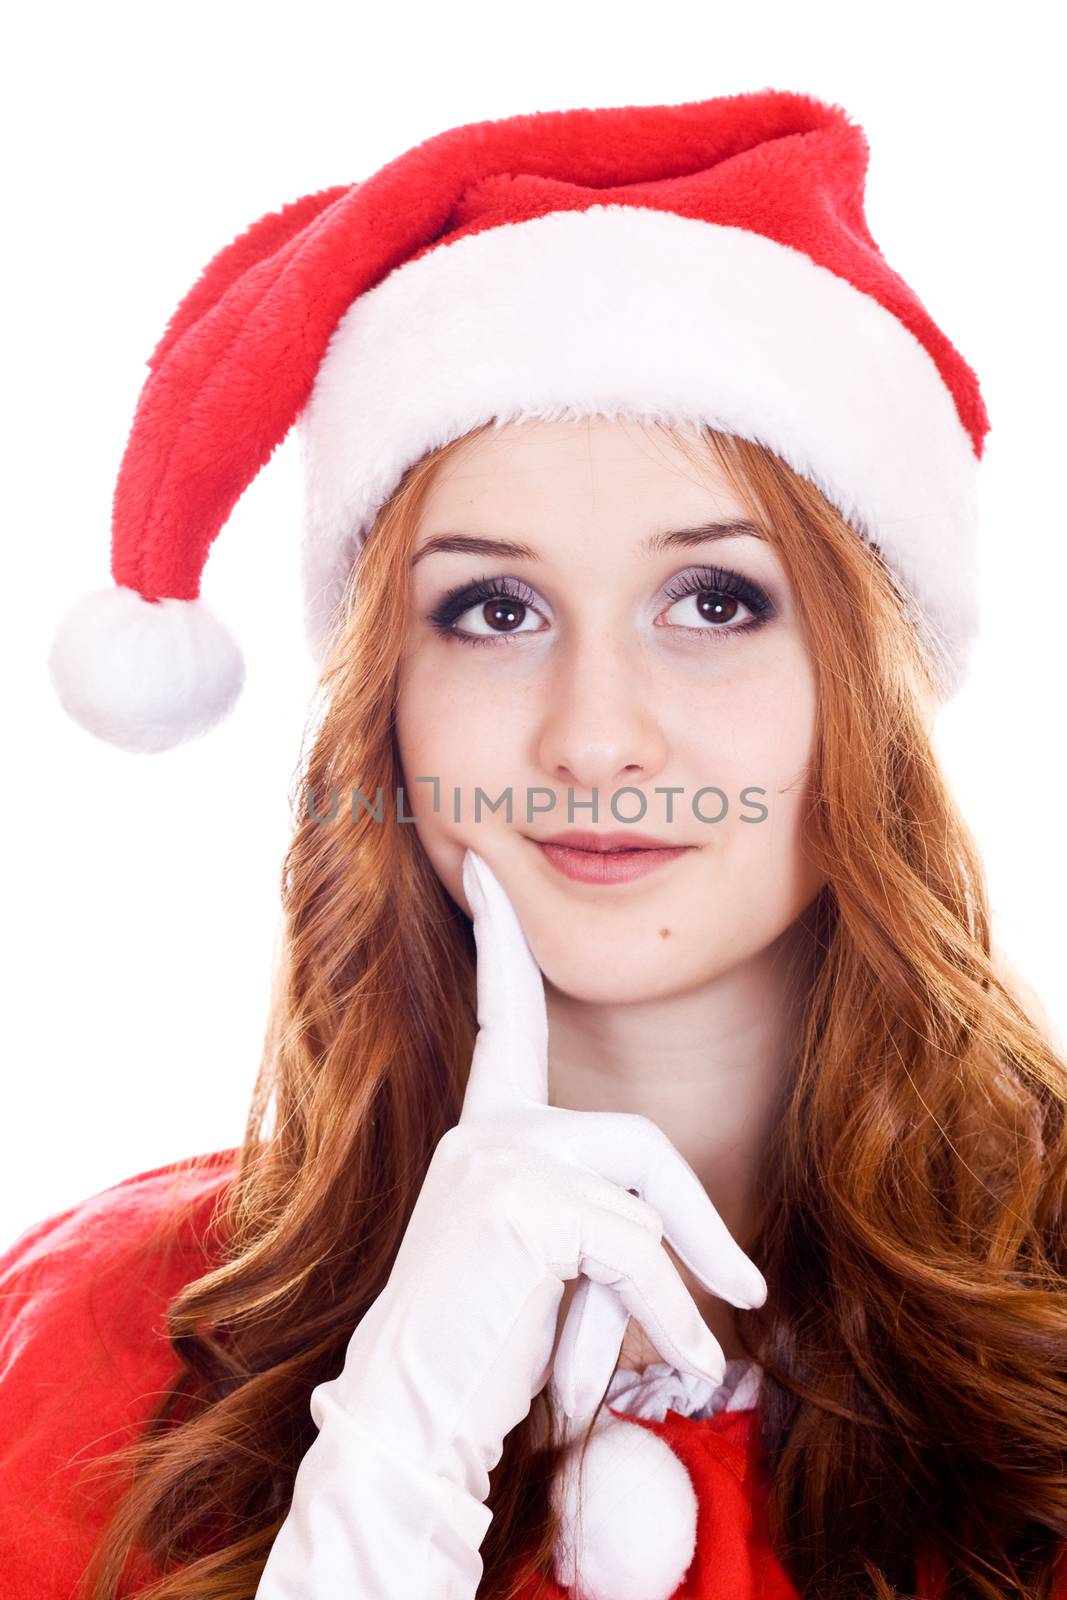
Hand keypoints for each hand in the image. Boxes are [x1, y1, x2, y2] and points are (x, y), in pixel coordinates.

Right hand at [254, 847, 766, 1598]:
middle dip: (697, 1219)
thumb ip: (599, 1226)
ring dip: (675, 1288)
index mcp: (484, 1134)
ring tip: (693, 1364)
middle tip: (749, 1293)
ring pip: (640, 1197)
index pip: (506, 1019)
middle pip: (633, 1139)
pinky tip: (671, 1366)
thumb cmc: (481, 1356)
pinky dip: (668, 1309)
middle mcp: (485, 1131)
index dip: (500, 943)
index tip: (483, 870)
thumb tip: (697, 1253)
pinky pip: (633, 1244)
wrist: (409, 1422)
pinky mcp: (517, 1199)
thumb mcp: (547, 1273)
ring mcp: (496, 1157)